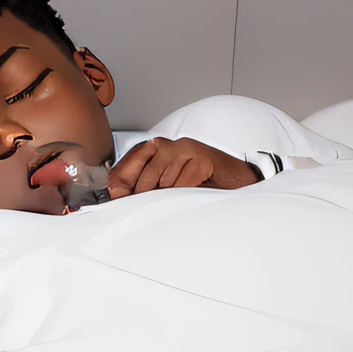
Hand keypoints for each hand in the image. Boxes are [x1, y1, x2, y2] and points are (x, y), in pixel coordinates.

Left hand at [107, 136, 260, 194]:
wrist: (237, 177)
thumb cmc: (201, 180)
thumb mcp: (167, 182)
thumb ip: (142, 185)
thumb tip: (116, 194)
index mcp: (156, 148)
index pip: (128, 166)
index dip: (122, 187)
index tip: (120, 200)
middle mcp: (169, 145)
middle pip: (146, 179)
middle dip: (150, 198)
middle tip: (160, 206)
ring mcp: (186, 149)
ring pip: (166, 183)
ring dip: (174, 197)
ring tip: (186, 195)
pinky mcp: (202, 159)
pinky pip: (185, 185)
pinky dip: (189, 194)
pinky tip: (197, 191)